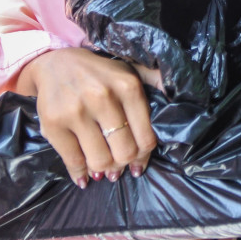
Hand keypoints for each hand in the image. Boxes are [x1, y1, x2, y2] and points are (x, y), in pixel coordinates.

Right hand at [18, 47, 158, 187]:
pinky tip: (85, 176)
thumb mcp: (131, 71)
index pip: (146, 137)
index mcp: (127, 86)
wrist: (55, 63)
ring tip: (105, 169)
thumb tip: (187, 98)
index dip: (144, 155)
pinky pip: (73, 161)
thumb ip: (156, 83)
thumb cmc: (100, 74)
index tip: (139, 160)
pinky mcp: (53, 123)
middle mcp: (102, 97)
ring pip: (100, 160)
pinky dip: (81, 174)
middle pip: (125, 152)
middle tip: (120, 165)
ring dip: (104, 170)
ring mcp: (76, 111)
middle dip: (124, 164)